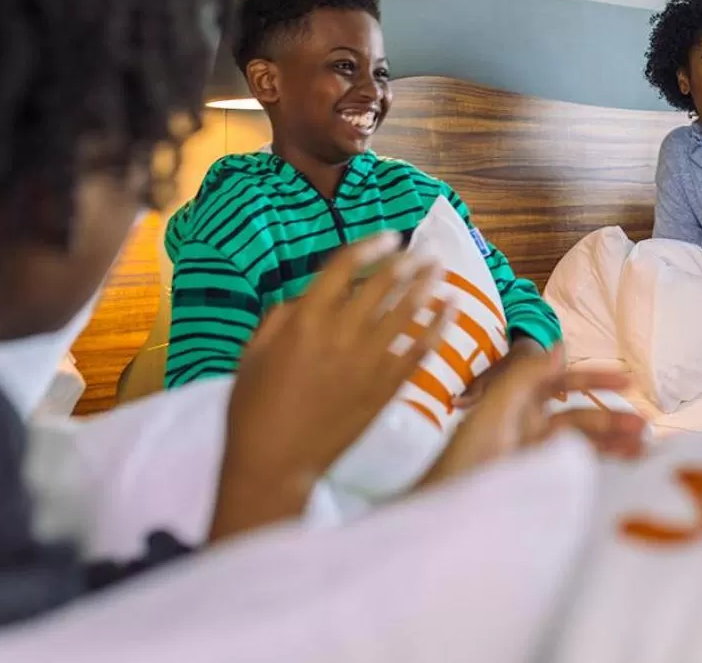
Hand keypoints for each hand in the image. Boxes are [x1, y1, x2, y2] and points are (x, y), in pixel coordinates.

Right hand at [210, 234, 449, 540]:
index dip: (370, 247)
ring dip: (427, 287)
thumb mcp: (252, 353)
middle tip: (423, 252)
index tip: (388, 237)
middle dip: (407, 263)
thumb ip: (280, 317)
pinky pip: (418, 351)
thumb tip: (305, 296)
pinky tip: (449, 312)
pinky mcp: (384, 389)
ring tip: (440, 271)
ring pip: (407, 313)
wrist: (275, 463)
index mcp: (305, 320)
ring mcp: (367, 362)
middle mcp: (341, 334)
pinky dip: (436, 328)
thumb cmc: (254, 409)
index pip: (344, 267)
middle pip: (383, 285)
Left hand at [422, 347, 646, 485]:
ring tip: (644, 452)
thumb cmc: (465, 459)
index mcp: (516, 406)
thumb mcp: (494, 410)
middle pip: (579, 418)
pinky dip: (601, 471)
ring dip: (612, 445)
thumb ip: (525, 375)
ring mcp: (534, 459)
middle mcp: (527, 430)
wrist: (445, 512)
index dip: (593, 379)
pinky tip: (623, 475)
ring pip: (582, 446)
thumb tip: (557, 344)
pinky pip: (576, 473)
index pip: (561, 384)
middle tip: (644, 427)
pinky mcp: (539, 486)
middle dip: (611, 419)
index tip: (627, 378)